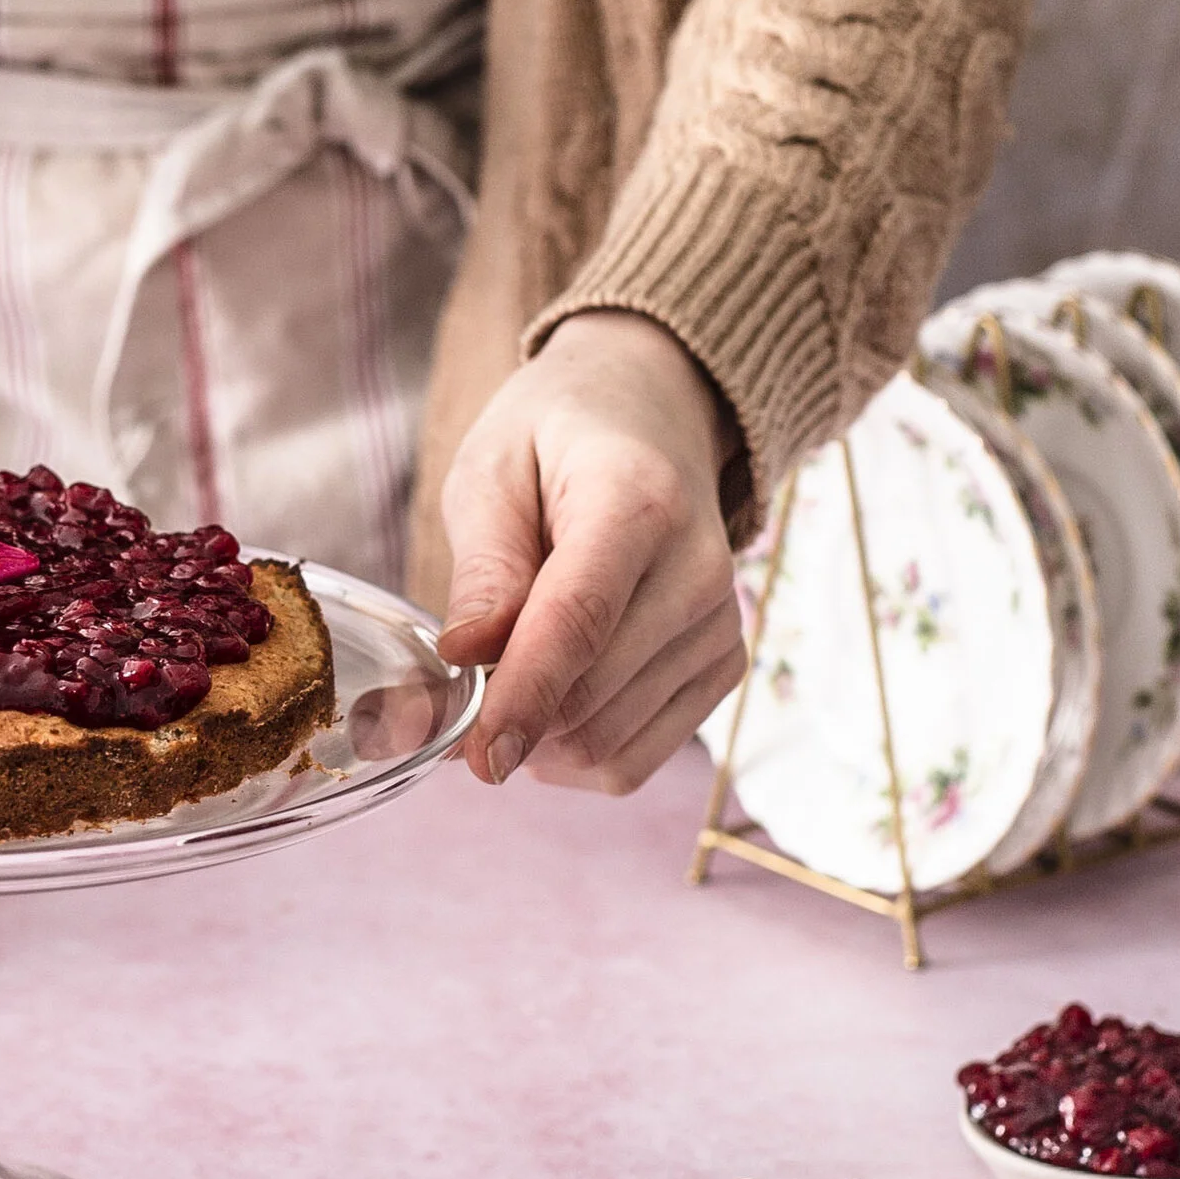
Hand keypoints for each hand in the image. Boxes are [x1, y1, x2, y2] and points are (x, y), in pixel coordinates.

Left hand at [436, 310, 746, 794]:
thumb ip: (485, 566)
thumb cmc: (558, 440)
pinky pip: (633, 760)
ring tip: (508, 674)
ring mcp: (719, 628)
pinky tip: (550, 702)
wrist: (653, 418)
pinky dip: (574, 753)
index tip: (480, 759)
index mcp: (637, 503)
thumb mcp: (493, 470)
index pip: (579, 622)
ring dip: (538, 739)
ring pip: (608, 744)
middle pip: (591, 698)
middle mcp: (699, 572)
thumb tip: (465, 656)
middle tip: (458, 684)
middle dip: (509, 716)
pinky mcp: (721, 668)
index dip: (524, 697)